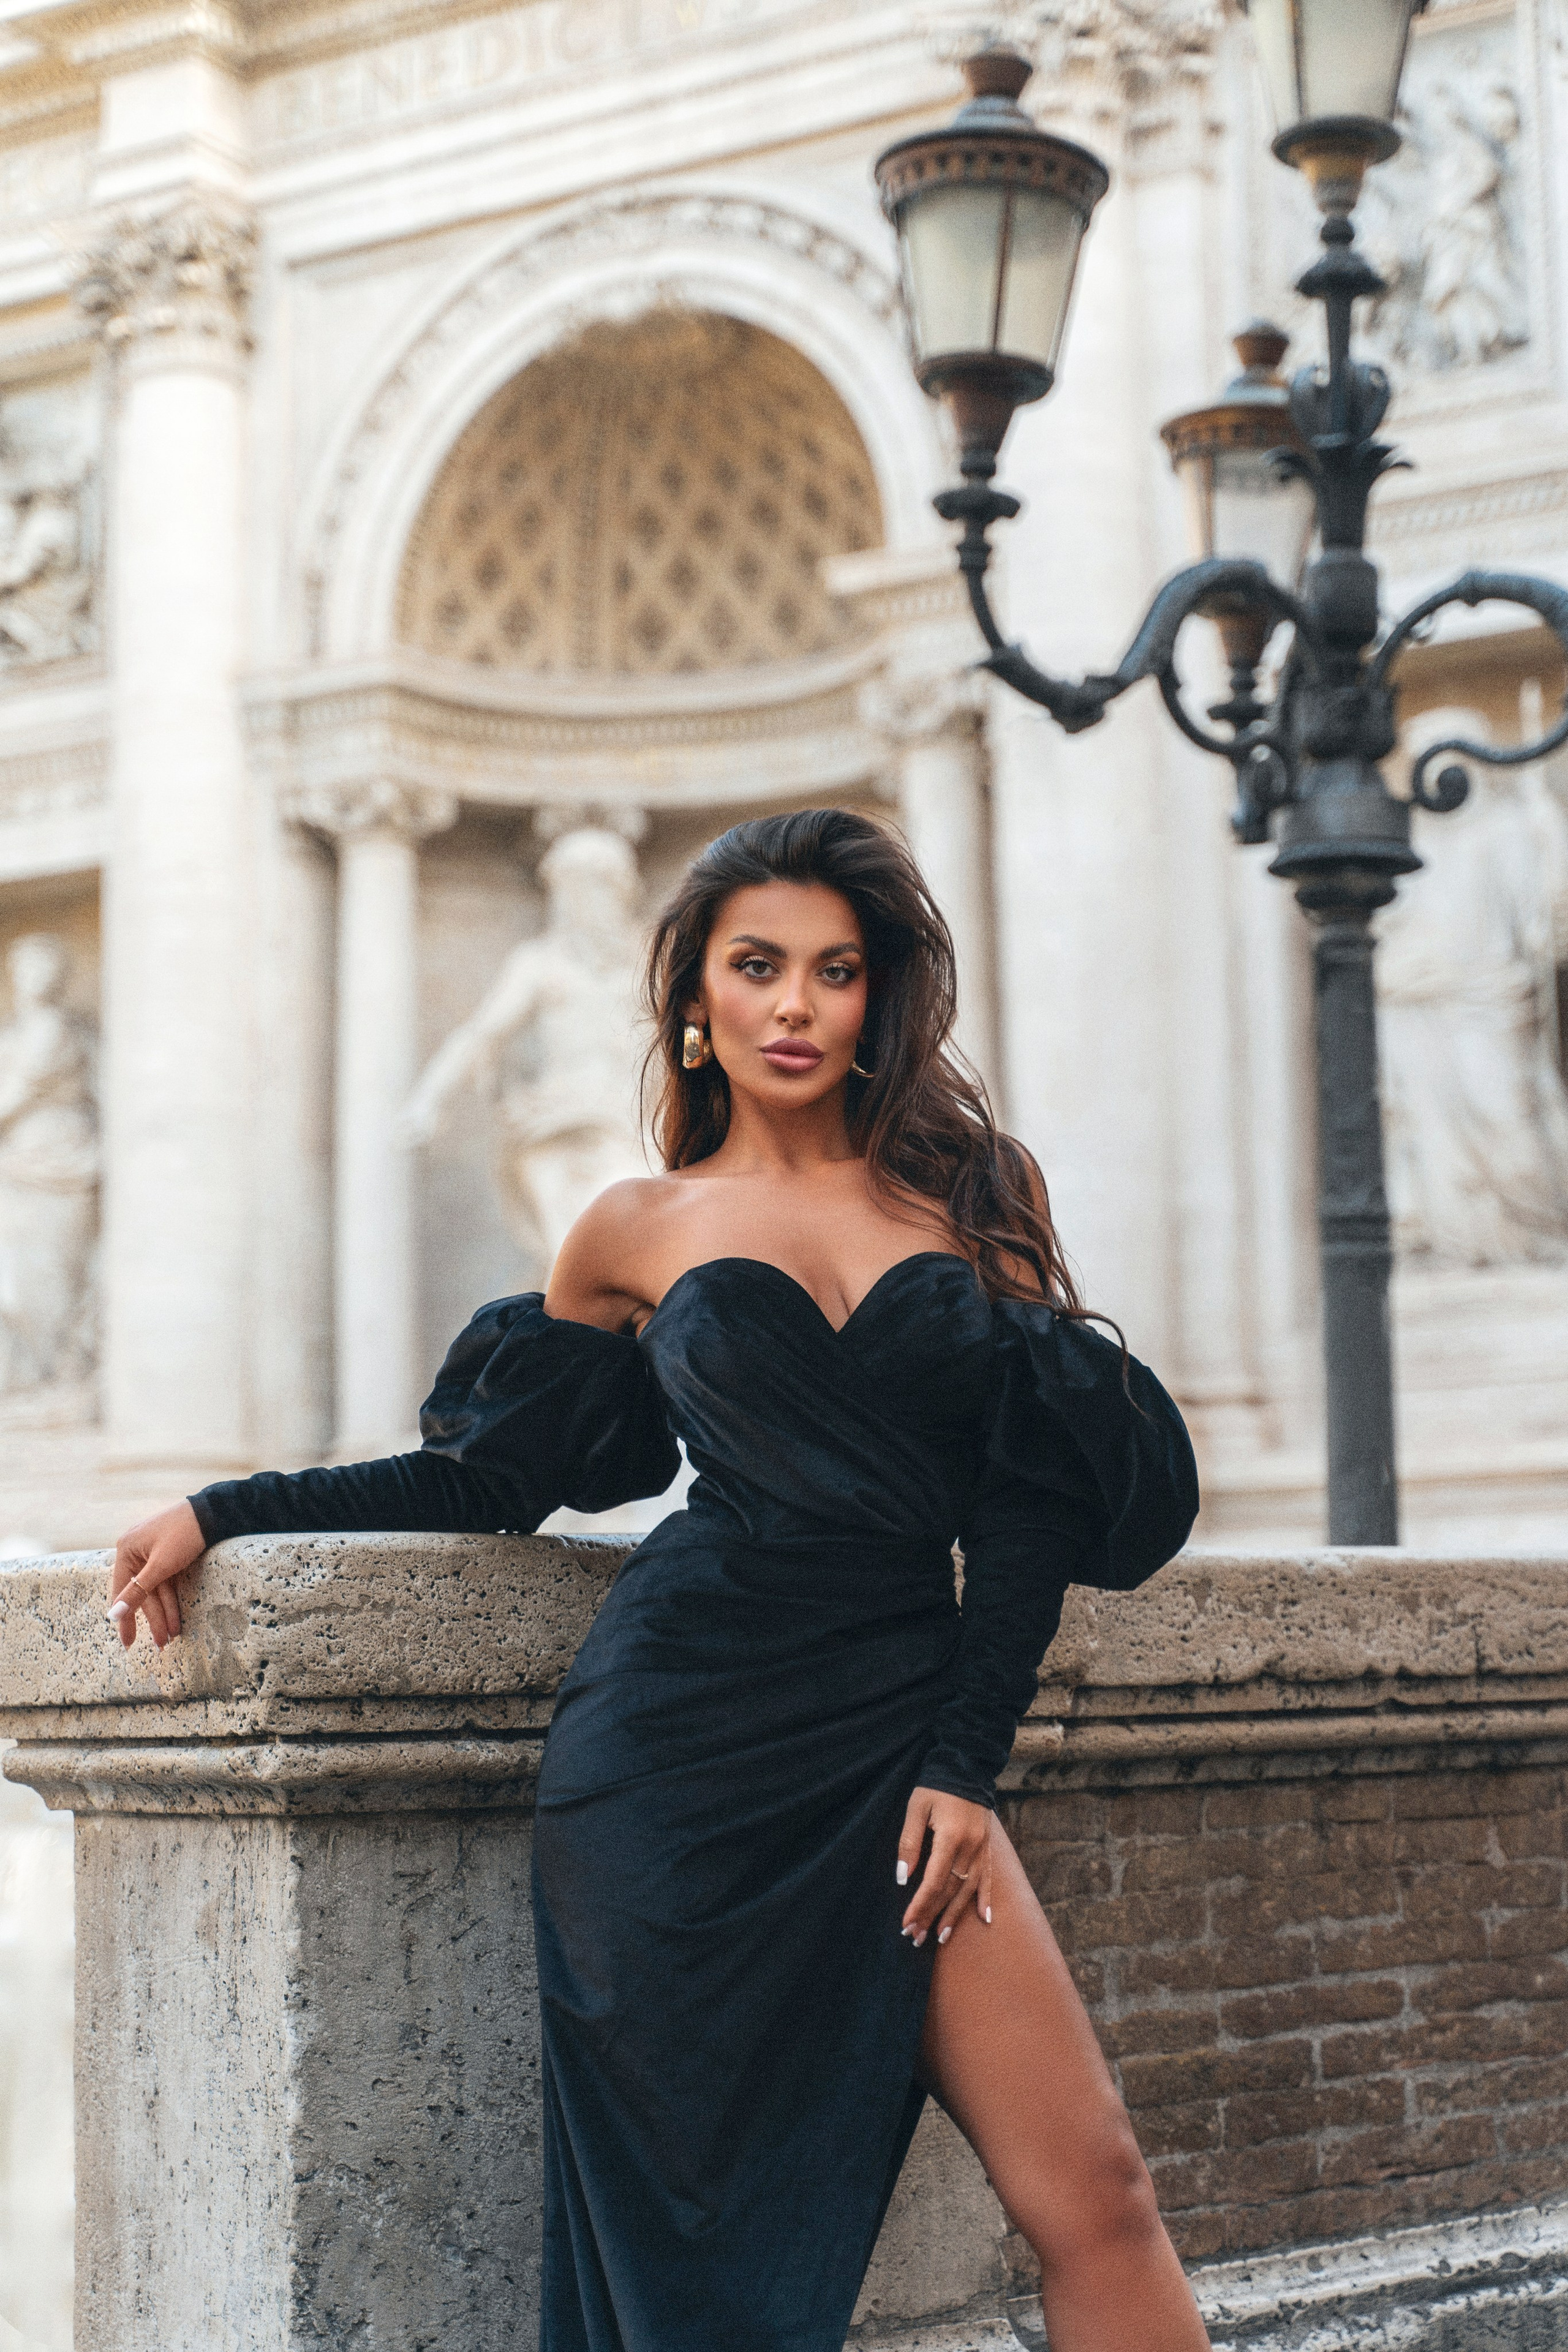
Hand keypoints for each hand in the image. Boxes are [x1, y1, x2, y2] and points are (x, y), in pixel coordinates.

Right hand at [107, 1500, 205, 1650]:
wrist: (214, 1511)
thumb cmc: (184, 1534)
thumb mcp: (161, 1566)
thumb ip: (138, 1591)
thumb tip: (112, 1615)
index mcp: (126, 1550)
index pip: (122, 1592)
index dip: (125, 1618)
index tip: (129, 1643)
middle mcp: (135, 1552)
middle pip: (143, 1593)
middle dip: (153, 1619)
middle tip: (160, 1643)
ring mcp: (152, 1553)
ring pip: (156, 1590)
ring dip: (164, 1613)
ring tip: (171, 1636)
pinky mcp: (167, 1555)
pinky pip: (166, 1582)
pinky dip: (171, 1600)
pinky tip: (175, 1618)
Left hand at [896, 1785, 993, 1946]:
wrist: (966, 1767)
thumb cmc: (935, 1787)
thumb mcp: (916, 1809)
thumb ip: (909, 1843)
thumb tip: (903, 1877)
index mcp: (951, 1837)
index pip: (934, 1881)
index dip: (920, 1904)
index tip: (906, 1923)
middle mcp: (970, 1848)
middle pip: (950, 1891)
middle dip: (931, 1916)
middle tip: (915, 1938)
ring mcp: (982, 1850)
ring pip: (968, 1891)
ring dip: (954, 1915)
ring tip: (940, 1937)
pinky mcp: (987, 1849)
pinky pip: (988, 1879)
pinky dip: (985, 1900)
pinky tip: (984, 1919)